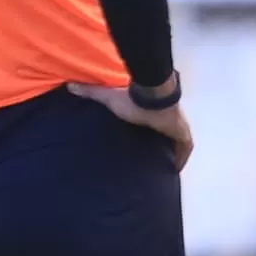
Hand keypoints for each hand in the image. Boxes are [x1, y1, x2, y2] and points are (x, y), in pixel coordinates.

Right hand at [70, 77, 194, 169]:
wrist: (152, 96)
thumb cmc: (133, 99)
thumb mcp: (108, 97)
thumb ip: (91, 92)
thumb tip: (70, 85)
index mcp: (152, 112)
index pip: (155, 124)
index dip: (153, 133)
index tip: (148, 144)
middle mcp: (167, 119)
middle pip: (168, 135)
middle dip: (164, 146)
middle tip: (155, 160)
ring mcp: (178, 126)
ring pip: (178, 143)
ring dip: (174, 153)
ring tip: (163, 168)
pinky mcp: (182, 133)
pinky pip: (186, 148)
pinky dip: (182, 158)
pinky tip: (175, 170)